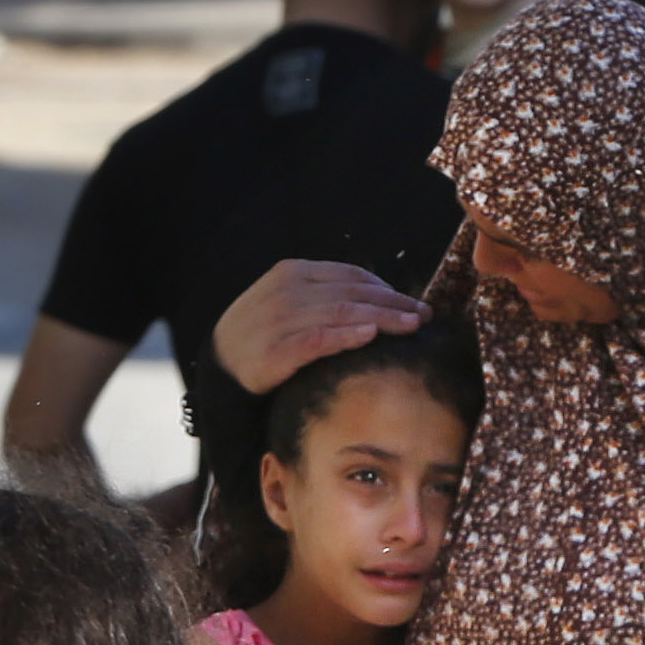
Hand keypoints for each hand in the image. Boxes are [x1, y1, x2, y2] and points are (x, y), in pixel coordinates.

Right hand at [210, 260, 426, 394]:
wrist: (220, 372)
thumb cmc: (262, 339)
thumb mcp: (288, 304)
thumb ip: (323, 296)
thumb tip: (375, 301)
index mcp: (293, 272)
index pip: (351, 275)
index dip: (387, 287)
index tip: (414, 302)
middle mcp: (287, 290)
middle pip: (353, 292)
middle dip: (394, 303)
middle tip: (424, 315)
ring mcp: (279, 319)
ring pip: (342, 312)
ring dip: (382, 318)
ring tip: (411, 326)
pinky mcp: (275, 350)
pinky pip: (317, 339)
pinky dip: (346, 336)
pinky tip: (370, 336)